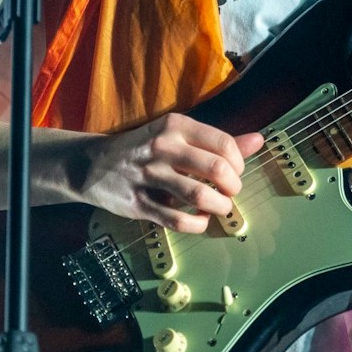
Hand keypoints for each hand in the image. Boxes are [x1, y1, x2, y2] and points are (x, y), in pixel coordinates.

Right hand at [81, 113, 265, 232]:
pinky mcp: (139, 203)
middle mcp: (162, 147)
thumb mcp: (177, 135)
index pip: (224, 144)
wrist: (92, 164)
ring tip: (220, 207)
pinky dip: (197, 224)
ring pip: (199, 196)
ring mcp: (148, 176)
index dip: (239, 164)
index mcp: (175, 126)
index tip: (235, 172)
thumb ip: (218, 141)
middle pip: (217, 170)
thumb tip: (258, 140)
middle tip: (230, 192)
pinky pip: (178, 220)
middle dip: (233, 187)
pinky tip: (200, 220)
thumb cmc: (144, 148)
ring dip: (219, 207)